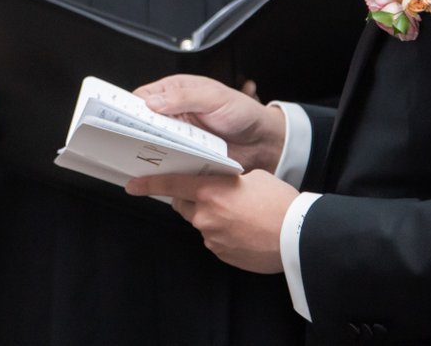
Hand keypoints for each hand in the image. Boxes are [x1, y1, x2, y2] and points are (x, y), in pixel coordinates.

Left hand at [125, 170, 296, 273]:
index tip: (133, 185)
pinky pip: (216, 239)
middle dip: (194, 199)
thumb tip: (220, 185)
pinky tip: (245, 230)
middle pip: (186, 205)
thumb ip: (227, 179)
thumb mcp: (252, 177)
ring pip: (203, 223)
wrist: (298, 235)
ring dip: (214, 217)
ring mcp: (213, 238)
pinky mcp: (222, 254)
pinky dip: (225, 233)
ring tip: (242, 215)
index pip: (172, 185)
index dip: (150, 184)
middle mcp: (205, 216)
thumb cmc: (279, 203)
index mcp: (210, 192)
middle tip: (217, 195)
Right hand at [134, 74, 284, 171]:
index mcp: (176, 92)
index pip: (143, 97)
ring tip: (135, 157)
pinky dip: (161, 165)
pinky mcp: (185, 156)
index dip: (128, 106)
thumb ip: (184, 97)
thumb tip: (154, 102)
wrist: (262, 142)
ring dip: (146, 149)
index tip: (117, 117)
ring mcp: (179, 136)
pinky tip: (157, 169)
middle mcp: (174, 114)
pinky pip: (167, 161)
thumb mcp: (214, 98)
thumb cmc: (242, 112)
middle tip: (123, 140)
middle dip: (133, 130)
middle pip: (143, 122)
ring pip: (152, 143)